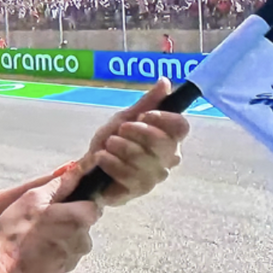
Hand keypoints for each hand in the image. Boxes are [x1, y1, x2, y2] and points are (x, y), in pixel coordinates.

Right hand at [0, 163, 100, 272]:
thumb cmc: (16, 234)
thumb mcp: (33, 199)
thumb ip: (59, 185)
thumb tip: (76, 171)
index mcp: (80, 219)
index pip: (93, 205)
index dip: (78, 201)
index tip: (61, 203)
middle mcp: (83, 241)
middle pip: (82, 224)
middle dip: (67, 219)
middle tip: (42, 218)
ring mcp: (73, 259)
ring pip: (72, 240)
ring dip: (58, 236)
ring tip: (35, 236)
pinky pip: (62, 256)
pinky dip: (51, 252)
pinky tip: (33, 250)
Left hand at [79, 77, 189, 206]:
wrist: (91, 165)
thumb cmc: (113, 141)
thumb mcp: (126, 117)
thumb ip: (147, 102)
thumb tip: (165, 81)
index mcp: (170, 138)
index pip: (181, 127)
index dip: (164, 119)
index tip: (144, 115)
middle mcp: (168, 158)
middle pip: (164, 142)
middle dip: (137, 132)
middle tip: (120, 129)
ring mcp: (155, 176)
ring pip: (143, 158)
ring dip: (120, 148)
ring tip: (108, 145)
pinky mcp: (139, 190)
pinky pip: (129, 175)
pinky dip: (111, 162)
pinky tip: (102, 158)